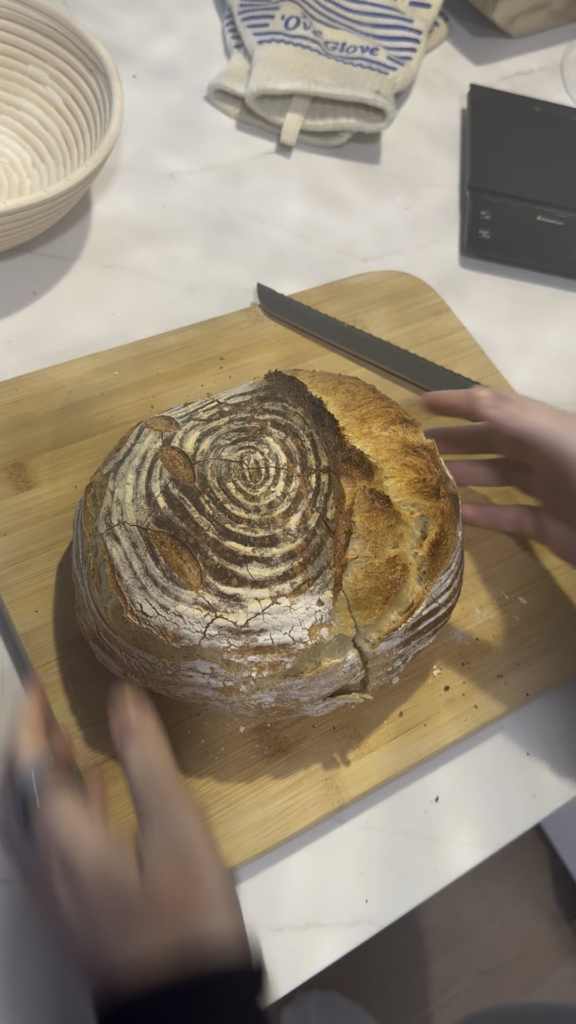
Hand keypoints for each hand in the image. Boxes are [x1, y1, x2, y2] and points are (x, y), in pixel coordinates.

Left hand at [1, 681, 249, 998]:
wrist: (183, 1005)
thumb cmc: (184, 912)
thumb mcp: (175, 829)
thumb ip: (145, 760)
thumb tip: (122, 697)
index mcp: (62, 840)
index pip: (26, 768)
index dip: (28, 724)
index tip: (38, 687)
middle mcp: (45, 865)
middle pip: (16, 796)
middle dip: (26, 749)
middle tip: (47, 711)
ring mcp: (56, 893)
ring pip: (31, 822)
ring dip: (40, 778)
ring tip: (64, 742)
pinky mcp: (75, 909)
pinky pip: (51, 846)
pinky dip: (62, 811)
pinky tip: (94, 797)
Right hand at [424, 387, 575, 566]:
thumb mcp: (559, 441)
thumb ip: (518, 419)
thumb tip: (473, 400)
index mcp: (548, 428)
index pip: (496, 406)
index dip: (460, 402)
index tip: (421, 402)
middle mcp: (546, 454)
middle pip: (493, 440)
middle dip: (456, 439)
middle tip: (416, 446)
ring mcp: (549, 490)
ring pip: (499, 477)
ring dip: (464, 475)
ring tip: (427, 478)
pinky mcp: (549, 526)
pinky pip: (511, 516)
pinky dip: (485, 515)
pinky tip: (458, 516)